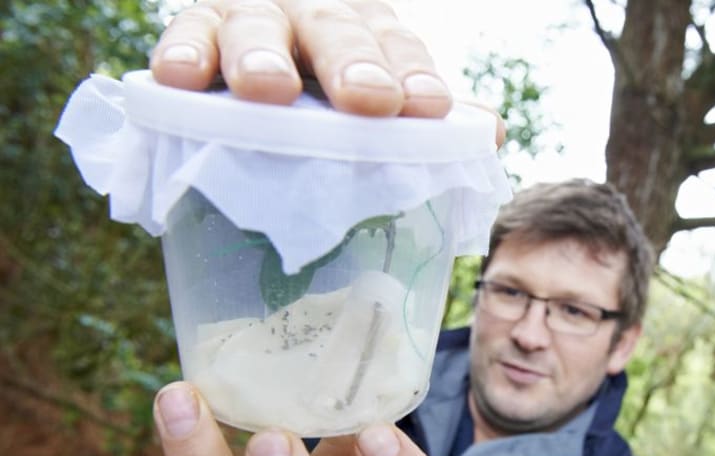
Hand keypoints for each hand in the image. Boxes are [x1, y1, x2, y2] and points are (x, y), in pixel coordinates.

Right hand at [150, 0, 451, 117]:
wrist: (262, 37)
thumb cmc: (329, 83)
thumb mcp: (376, 85)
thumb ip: (423, 111)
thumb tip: (488, 133)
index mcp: (367, 32)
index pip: (398, 46)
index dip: (414, 75)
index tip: (429, 108)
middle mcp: (315, 16)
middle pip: (337, 31)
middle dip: (354, 65)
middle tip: (370, 100)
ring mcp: (253, 18)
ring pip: (257, 27)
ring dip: (263, 56)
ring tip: (269, 88)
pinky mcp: (197, 27)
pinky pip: (185, 34)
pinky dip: (181, 52)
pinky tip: (180, 78)